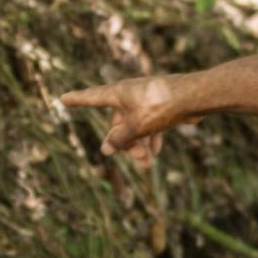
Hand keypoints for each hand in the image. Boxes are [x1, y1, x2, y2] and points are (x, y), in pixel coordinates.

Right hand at [59, 76, 196, 168]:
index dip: (77, 100)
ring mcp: (145, 99)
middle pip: (119, 122)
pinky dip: (150, 137)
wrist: (194, 97)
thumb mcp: (136, 127)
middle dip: (126, 144)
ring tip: (148, 164)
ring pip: (135, 125)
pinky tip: (156, 152)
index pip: (92, 98)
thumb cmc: (160, 107)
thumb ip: (120, 139)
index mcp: (118, 93)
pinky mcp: (160, 104)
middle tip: (138, 161)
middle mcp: (129, 94)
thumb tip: (106, 149)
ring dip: (140, 145)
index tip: (63, 99)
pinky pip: (149, 123)